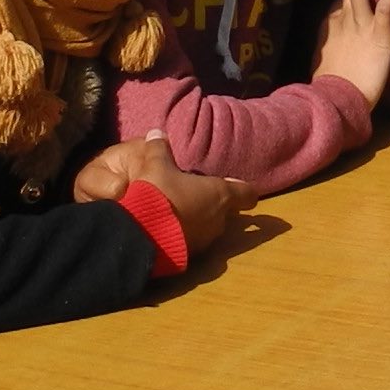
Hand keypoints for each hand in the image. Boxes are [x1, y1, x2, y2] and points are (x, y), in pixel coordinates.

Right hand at [70, 132, 254, 258]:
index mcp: (220, 194)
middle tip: (198, 195)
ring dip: (199, 220)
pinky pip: (192, 241)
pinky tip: (168, 229)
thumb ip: (159, 150)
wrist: (142, 234)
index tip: (246, 190)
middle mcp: (219, 220)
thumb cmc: (158, 194)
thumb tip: (157, 133)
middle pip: (226, 211)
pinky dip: (184, 235)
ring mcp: (205, 240)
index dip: (246, 190)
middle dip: (214, 204)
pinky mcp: (189, 256)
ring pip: (209, 227)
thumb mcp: (156, 166)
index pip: (247, 193)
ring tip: (180, 211)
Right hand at [315, 0, 389, 102]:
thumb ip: (328, 47)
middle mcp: (343, 22)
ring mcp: (360, 26)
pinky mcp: (378, 35)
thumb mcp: (323, 61)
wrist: (338, 99)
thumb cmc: (331, 87)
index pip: (337, 4)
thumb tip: (329, 44)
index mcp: (330, 29)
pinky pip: (384, 9)